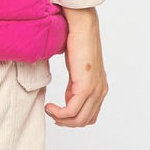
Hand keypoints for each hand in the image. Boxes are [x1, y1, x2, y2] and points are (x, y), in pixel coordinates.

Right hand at [45, 6, 108, 126]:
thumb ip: (76, 86)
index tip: (58, 112)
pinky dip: (59, 113)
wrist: (82, 27)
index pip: (90, 115)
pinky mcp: (86, 87)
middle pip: (84, 120)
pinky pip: (72, 110)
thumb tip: (69, 98)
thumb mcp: (77, 69)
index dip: (73, 119)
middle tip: (51, 114)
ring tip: (49, 110)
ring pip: (78, 119)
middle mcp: (100, 91)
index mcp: (100, 87)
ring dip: (61, 119)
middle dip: (66, 122)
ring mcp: (95, 90)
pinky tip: (50, 106)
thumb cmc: (77, 42)